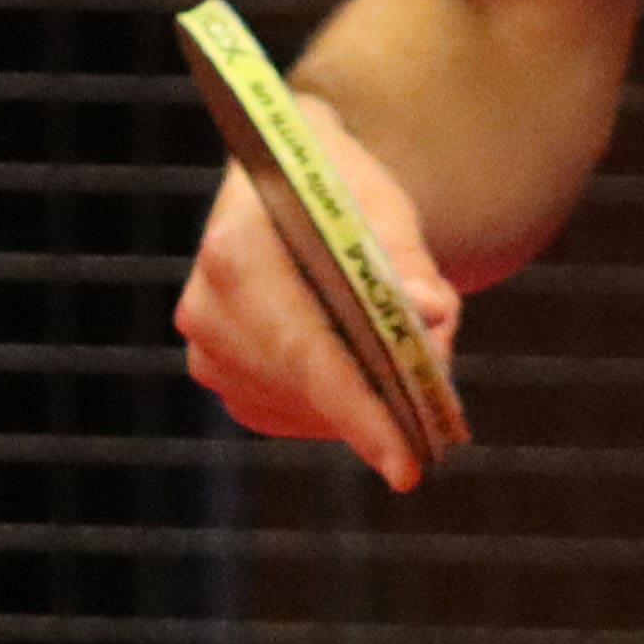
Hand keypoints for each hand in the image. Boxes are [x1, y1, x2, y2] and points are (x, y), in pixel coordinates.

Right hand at [178, 113, 462, 495]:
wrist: (283, 173)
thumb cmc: (340, 188)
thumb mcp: (382, 206)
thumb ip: (408, 259)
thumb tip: (429, 311)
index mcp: (237, 251)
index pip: (307, 353)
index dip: (361, 415)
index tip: (408, 470)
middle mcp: (206, 306)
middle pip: (307, 387)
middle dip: (382, 407)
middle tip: (440, 419)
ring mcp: (203, 345)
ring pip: (301, 407)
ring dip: (360, 400)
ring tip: (401, 363)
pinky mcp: (213, 371)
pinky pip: (284, 411)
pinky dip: (330, 403)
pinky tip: (355, 372)